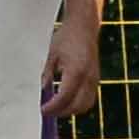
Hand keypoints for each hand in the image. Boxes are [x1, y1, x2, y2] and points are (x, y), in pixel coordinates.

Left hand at [42, 6, 105, 122]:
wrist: (84, 26)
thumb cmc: (66, 37)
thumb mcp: (51, 54)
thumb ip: (47, 73)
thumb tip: (42, 90)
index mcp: (76, 71)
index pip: (64, 97)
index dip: (53, 107)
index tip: (42, 110)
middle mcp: (88, 78)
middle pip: (77, 106)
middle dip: (61, 112)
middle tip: (47, 111)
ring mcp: (94, 79)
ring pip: (86, 105)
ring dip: (71, 110)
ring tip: (56, 108)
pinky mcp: (96, 78)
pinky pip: (90, 98)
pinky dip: (79, 104)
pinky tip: (66, 101)